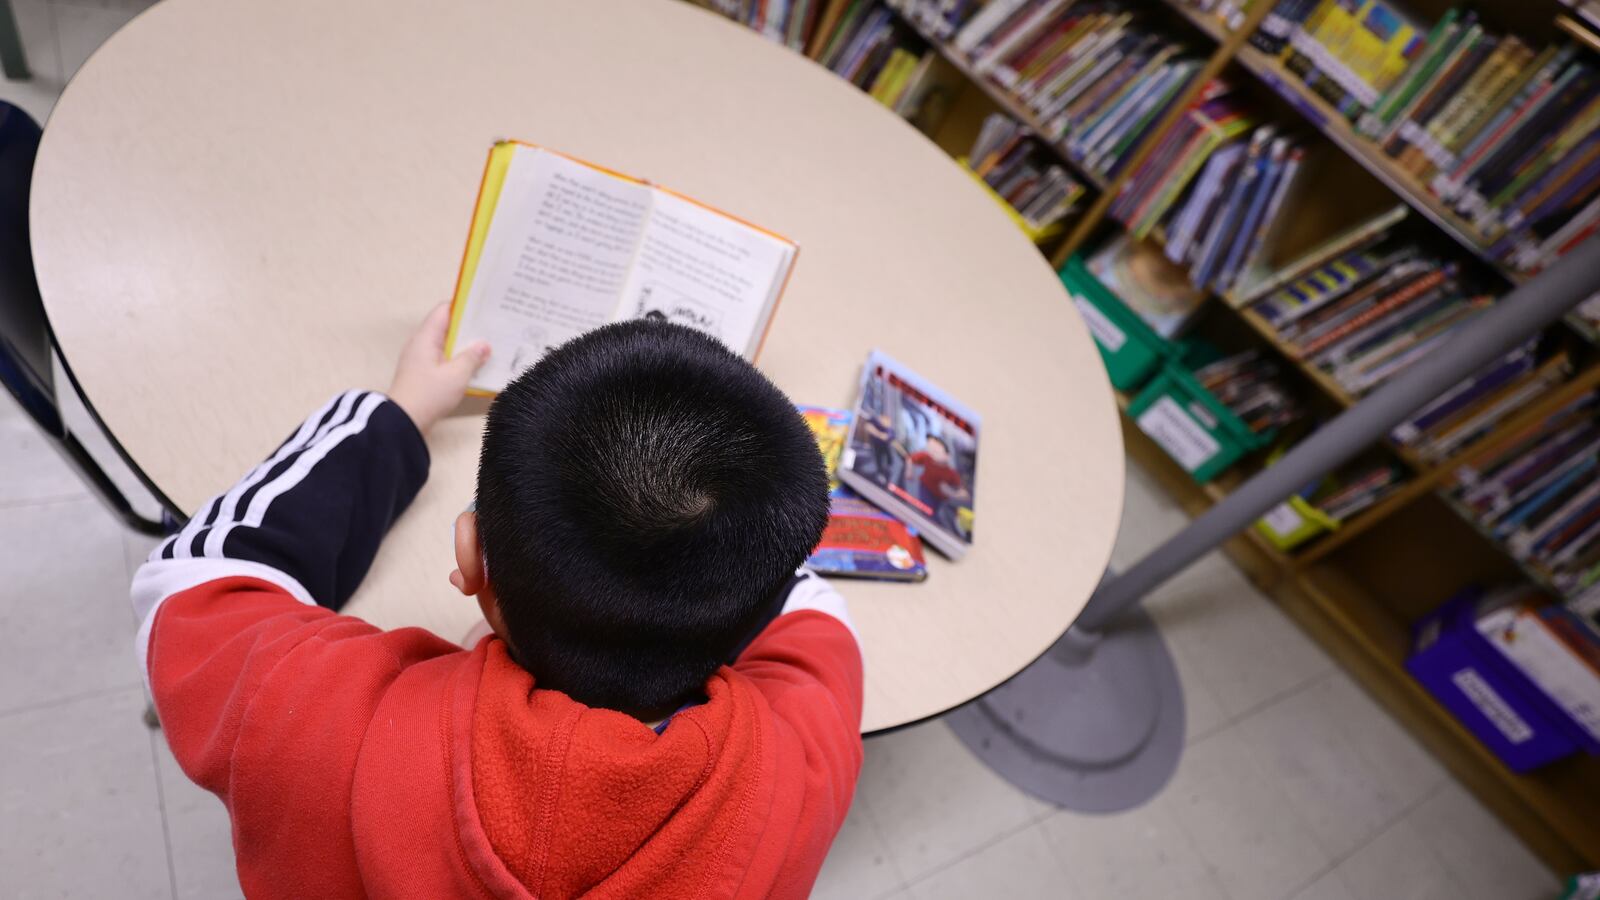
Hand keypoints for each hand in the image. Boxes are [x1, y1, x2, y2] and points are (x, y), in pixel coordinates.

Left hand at [387, 303, 489, 434]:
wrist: (404, 423)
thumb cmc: (428, 396)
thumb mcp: (457, 376)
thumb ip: (472, 357)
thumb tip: (484, 345)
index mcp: (426, 338)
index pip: (444, 310)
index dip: (463, 306)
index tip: (483, 309)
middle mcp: (420, 344)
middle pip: (446, 327)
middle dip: (468, 328)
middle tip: (491, 329)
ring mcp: (420, 359)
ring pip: (446, 344)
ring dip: (464, 346)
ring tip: (487, 348)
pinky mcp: (422, 374)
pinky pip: (443, 359)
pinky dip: (457, 359)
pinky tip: (473, 367)